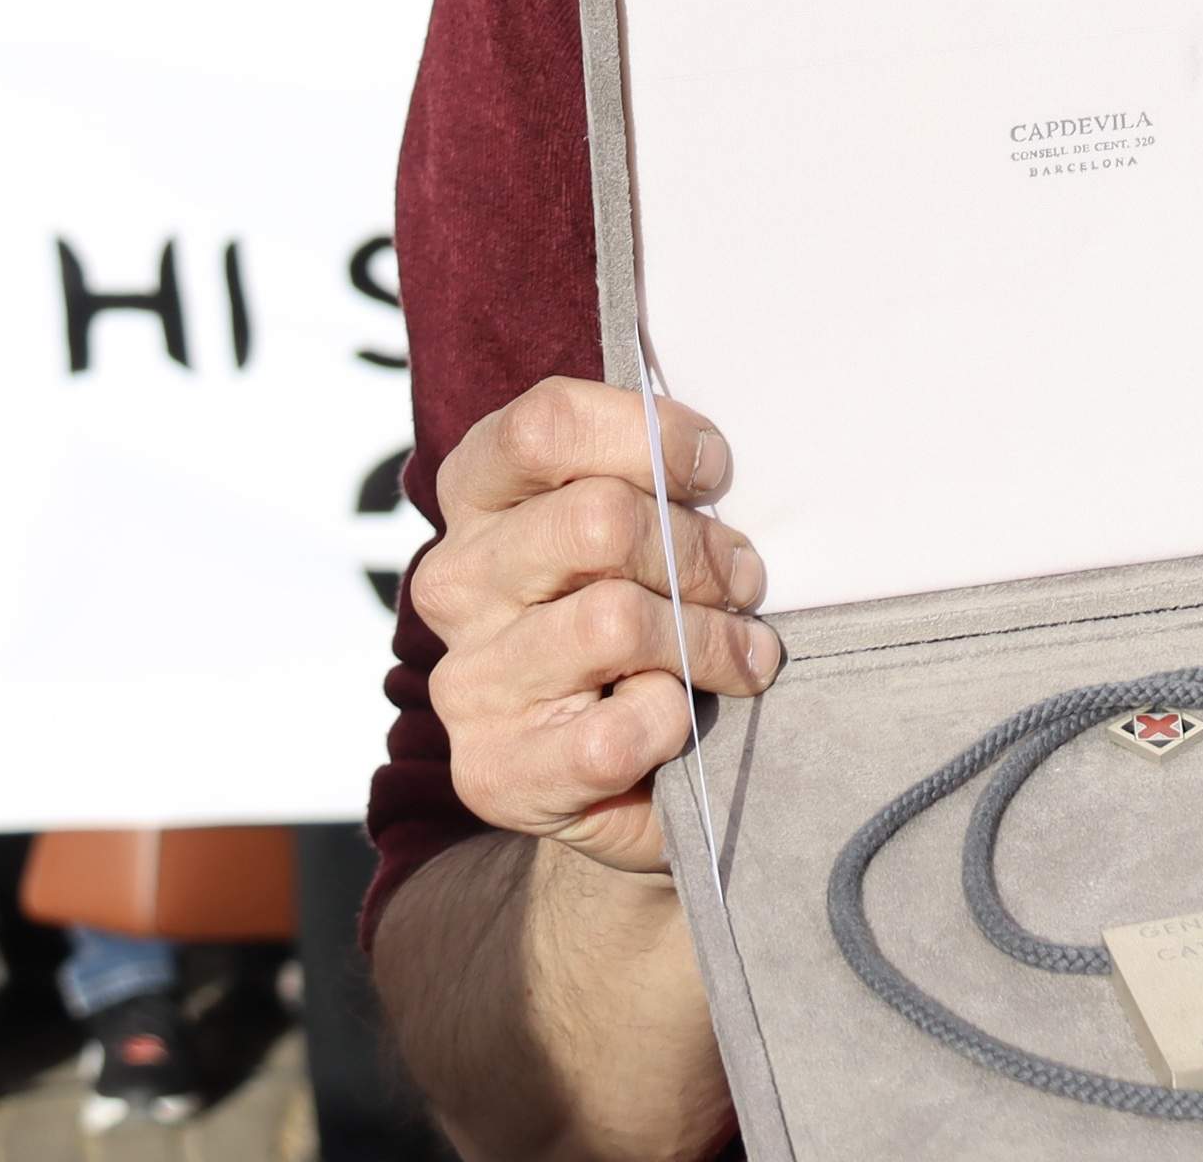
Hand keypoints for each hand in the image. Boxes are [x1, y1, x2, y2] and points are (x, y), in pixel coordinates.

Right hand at [409, 376, 778, 876]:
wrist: (601, 776)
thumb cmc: (626, 619)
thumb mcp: (624, 531)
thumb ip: (646, 481)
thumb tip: (715, 460)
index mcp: (478, 495)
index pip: (545, 426)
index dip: (648, 436)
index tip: (714, 470)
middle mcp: (456, 579)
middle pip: (598, 520)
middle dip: (700, 550)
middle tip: (746, 579)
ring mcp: (468, 678)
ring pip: (615, 621)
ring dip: (707, 639)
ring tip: (741, 653)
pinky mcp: (496, 769)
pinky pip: (616, 731)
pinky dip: (670, 722)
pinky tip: (676, 720)